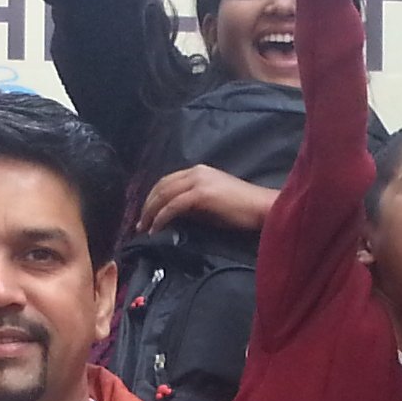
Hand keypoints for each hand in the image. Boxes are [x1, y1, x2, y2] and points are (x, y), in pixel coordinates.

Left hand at [137, 165, 275, 234]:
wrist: (262, 208)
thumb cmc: (242, 210)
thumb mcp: (211, 204)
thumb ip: (192, 205)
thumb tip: (172, 215)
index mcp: (199, 171)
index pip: (167, 181)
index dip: (152, 197)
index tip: (145, 214)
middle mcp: (196, 172)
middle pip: (161, 186)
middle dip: (147, 205)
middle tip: (139, 224)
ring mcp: (199, 181)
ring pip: (164, 194)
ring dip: (150, 212)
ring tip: (144, 228)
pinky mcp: (201, 194)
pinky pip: (173, 206)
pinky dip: (161, 217)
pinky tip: (156, 229)